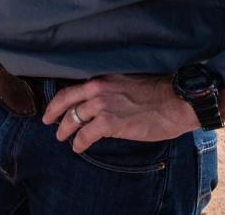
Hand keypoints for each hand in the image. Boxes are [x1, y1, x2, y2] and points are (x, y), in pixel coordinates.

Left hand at [42, 74, 199, 152]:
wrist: (176, 102)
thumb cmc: (158, 93)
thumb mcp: (127, 83)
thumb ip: (110, 90)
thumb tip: (100, 102)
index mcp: (102, 78)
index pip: (72, 88)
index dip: (58, 100)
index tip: (52, 107)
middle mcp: (98, 89)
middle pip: (66, 101)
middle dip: (53, 113)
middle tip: (48, 122)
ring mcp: (102, 105)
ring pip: (74, 118)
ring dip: (65, 130)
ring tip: (62, 137)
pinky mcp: (110, 122)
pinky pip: (86, 134)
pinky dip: (79, 142)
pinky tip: (78, 147)